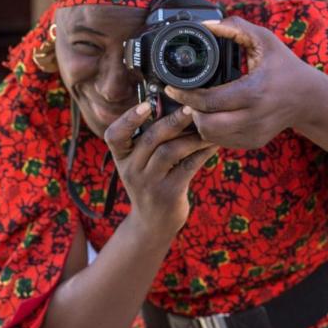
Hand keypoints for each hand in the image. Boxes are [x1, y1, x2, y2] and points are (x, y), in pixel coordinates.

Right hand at [104, 103, 217, 241]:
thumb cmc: (149, 183)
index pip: (114, 135)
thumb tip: (174, 105)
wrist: (153, 223)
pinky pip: (188, 166)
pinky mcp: (169, 193)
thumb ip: (149, 139)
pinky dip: (202, 152)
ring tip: (207, 127)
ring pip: (170, 152)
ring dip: (192, 137)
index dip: (127, 119)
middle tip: (191, 108)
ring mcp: (149, 183)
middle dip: (172, 121)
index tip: (145, 105)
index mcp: (122, 158)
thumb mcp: (139, 163)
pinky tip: (213, 143)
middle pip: (150, 139)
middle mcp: (131, 170)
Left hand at [165, 17, 319, 149]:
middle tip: (184, 98)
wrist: (309, 97)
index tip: (172, 87)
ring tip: (196, 106)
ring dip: (199, 122)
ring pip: (211, 137)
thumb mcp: (264, 39)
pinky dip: (212, 131)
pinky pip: (222, 142)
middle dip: (189, 111)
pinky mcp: (254, 142)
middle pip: (206, 125)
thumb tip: (205, 25)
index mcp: (254, 91)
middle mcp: (255, 117)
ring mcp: (254, 133)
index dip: (185, 95)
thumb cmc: (284, 65)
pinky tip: (212, 116)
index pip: (209, 101)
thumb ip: (234, 28)